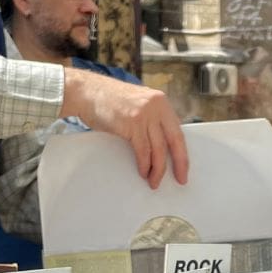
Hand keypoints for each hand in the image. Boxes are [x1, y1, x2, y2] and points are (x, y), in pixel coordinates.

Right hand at [60, 68, 188, 188]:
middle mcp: (157, 106)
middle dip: (179, 163)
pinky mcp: (132, 122)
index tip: (184, 167)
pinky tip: (143, 171)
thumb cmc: (109, 100)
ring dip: (157, 169)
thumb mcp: (138, 105)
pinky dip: (144, 164)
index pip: (178, 132)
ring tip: (154, 180)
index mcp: (161, 102)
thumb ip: (152, 120)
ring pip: (158, 148)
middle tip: (180, 178)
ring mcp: (145, 113)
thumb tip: (161, 145)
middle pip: (174, 140)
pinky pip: (143, 150)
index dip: (182, 153)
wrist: (87, 91)